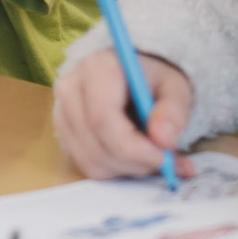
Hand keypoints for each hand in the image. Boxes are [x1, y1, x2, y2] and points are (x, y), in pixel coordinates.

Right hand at [54, 48, 196, 179]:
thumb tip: (163, 141)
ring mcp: (62, 112)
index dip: (133, 148)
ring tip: (151, 155)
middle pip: (96, 145)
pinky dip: (116, 169)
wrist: (133, 73)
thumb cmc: (153, 78)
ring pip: (91, 161)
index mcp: (97, 69)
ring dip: (127, 169)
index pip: (102, 119)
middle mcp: (71, 89)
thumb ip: (174, 111)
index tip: (162, 157)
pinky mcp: (64, 133)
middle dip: (135, 163)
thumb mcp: (175, 86)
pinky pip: (88, 165)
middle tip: (165, 161)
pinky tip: (135, 156)